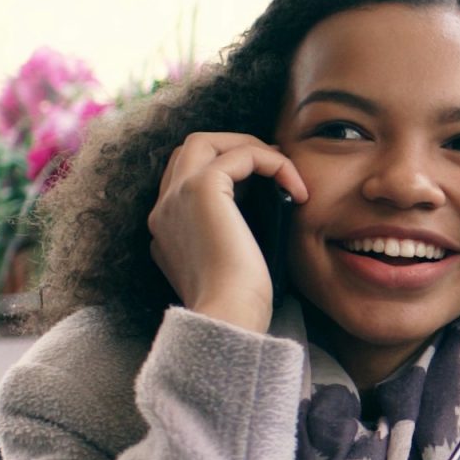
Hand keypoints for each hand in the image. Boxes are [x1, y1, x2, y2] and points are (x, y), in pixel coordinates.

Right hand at [146, 132, 305, 333]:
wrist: (227, 317)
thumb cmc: (239, 305)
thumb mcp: (228, 266)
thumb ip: (229, 238)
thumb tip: (260, 220)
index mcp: (166, 228)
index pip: (186, 178)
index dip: (226, 172)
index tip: (264, 183)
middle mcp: (163, 208)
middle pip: (190, 150)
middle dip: (233, 148)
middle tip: (275, 166)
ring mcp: (177, 195)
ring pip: (206, 141)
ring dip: (249, 147)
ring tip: (285, 170)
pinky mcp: (202, 188)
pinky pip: (241, 154)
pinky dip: (273, 163)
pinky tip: (296, 187)